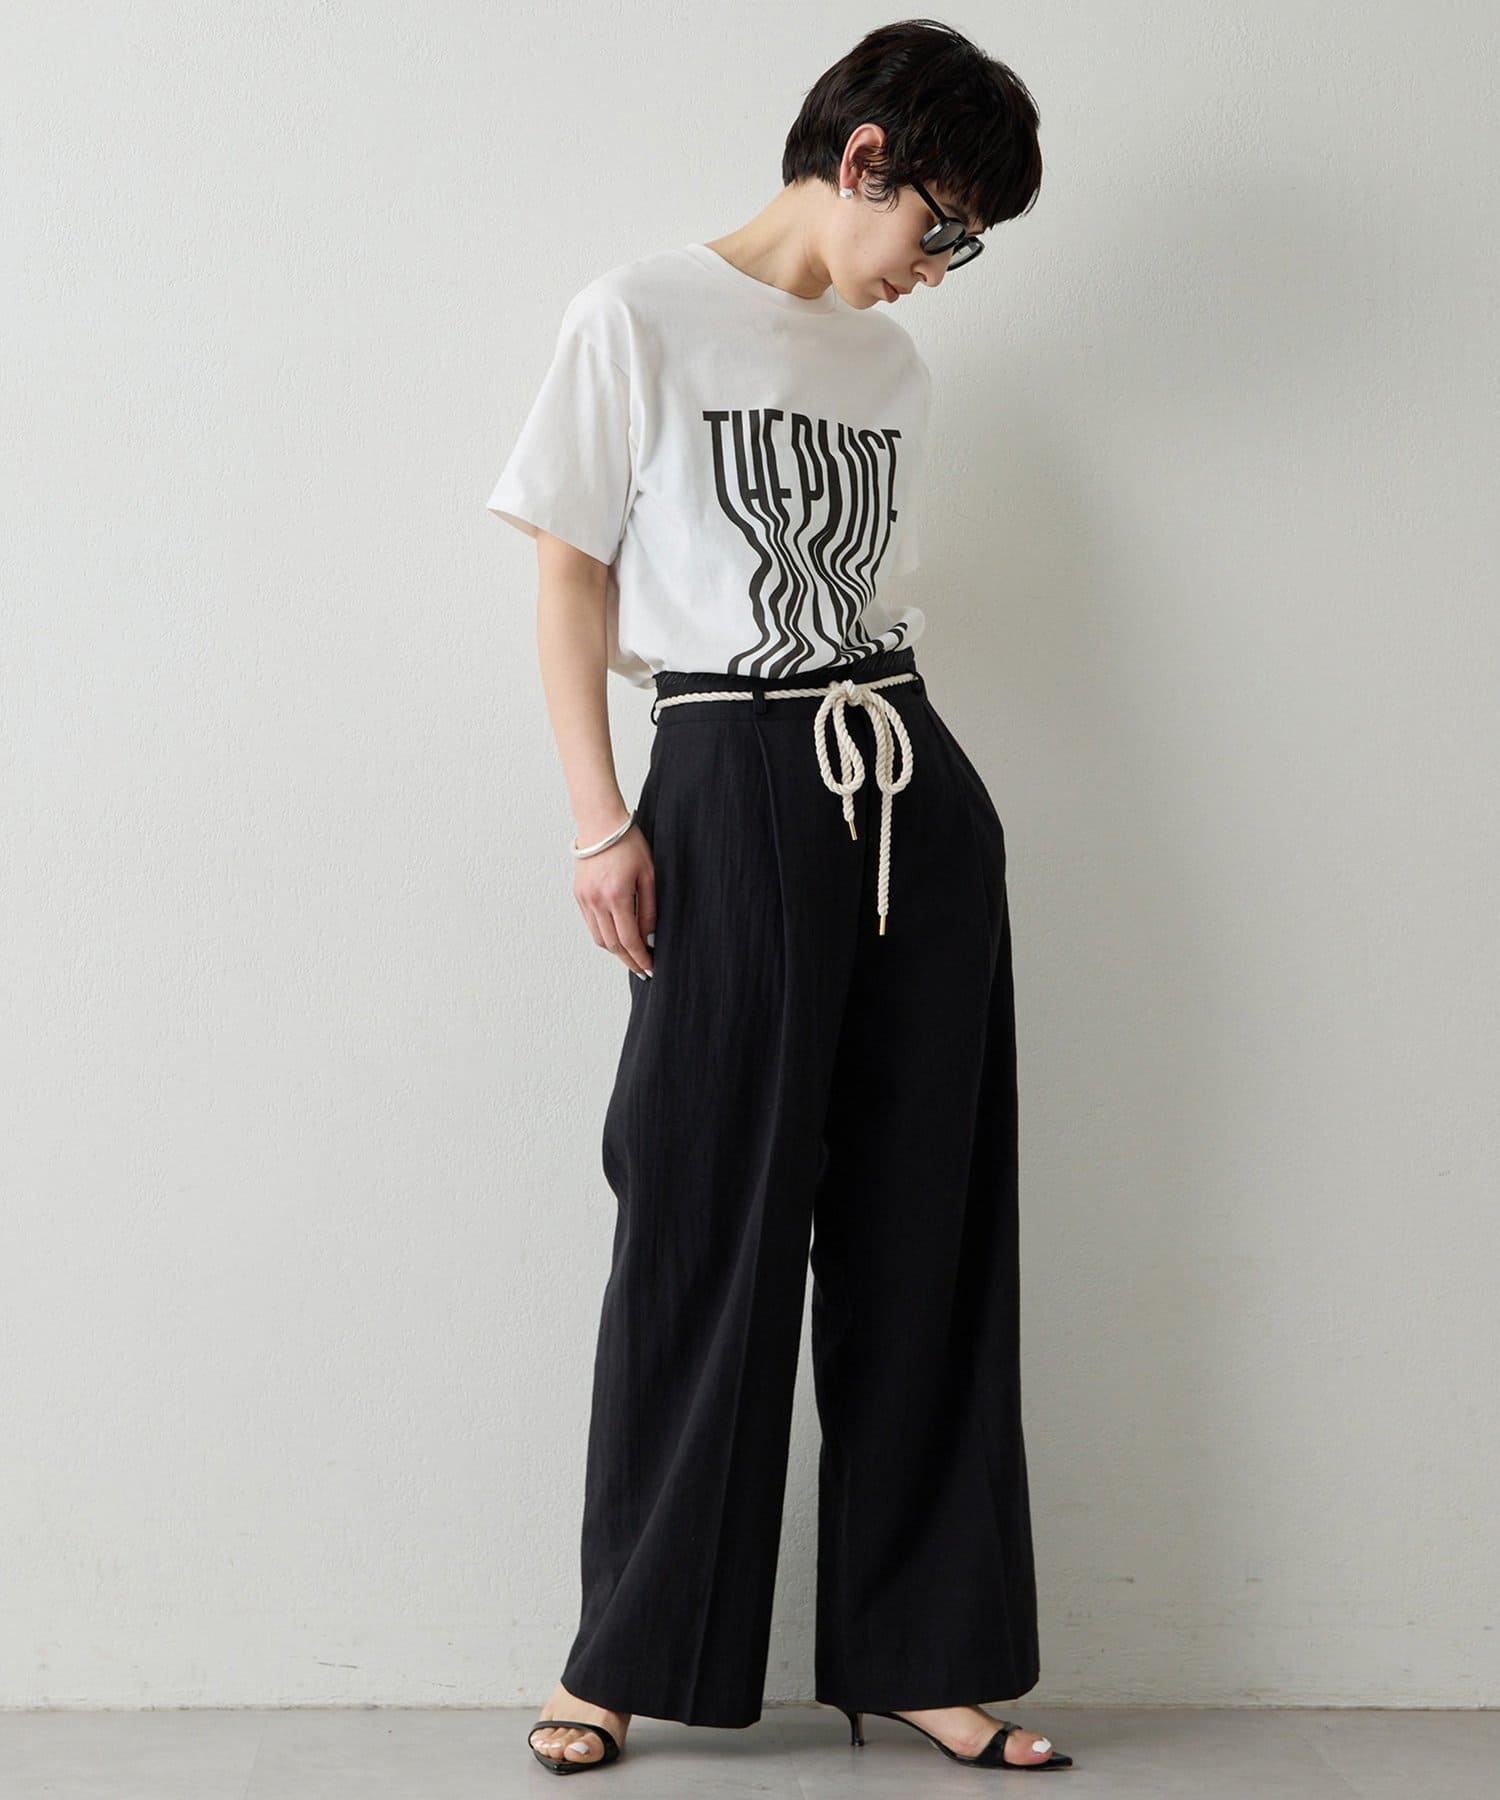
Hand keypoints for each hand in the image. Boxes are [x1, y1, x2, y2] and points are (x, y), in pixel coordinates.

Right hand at [574, 825, 654, 976]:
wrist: (600, 824)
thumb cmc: (628, 844)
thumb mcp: (649, 875)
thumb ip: (649, 909)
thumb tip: (650, 937)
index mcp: (617, 896)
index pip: (629, 940)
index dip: (640, 958)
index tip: (650, 968)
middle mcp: (597, 901)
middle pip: (612, 945)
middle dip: (629, 960)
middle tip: (642, 969)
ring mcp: (585, 899)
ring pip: (599, 938)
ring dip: (615, 951)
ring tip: (631, 956)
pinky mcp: (579, 896)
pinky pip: (591, 925)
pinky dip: (604, 936)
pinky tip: (617, 937)